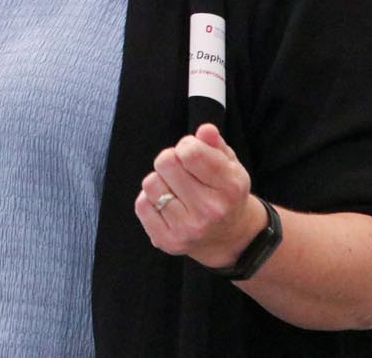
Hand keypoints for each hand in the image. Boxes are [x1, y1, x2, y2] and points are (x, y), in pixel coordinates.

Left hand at [133, 123, 265, 269]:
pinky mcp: (168, 241)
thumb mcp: (229, 165)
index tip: (191, 154)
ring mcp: (188, 228)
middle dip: (170, 159)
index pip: (191, 152)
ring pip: (150, 183)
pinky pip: (141, 205)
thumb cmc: (224, 193)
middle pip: (165, 162)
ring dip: (159, 180)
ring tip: (175, 188)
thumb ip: (215, 144)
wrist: (228, 239)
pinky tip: (167, 204)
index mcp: (230, 187)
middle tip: (181, 170)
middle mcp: (210, 210)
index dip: (186, 145)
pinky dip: (149, 199)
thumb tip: (205, 130)